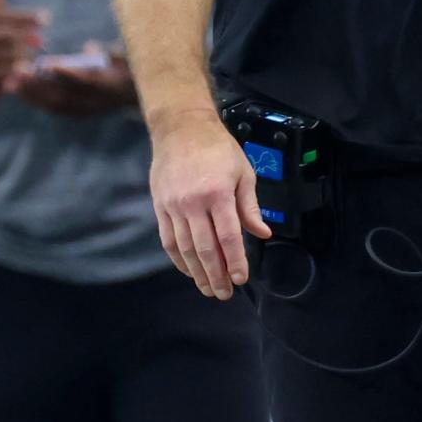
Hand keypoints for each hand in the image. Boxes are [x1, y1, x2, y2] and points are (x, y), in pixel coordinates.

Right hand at [0, 0, 45, 105]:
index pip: (1, 17)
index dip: (26, 17)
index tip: (47, 18)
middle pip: (7, 37)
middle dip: (26, 38)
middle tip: (39, 41)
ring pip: (8, 58)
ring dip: (24, 57)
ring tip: (30, 58)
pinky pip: (4, 77)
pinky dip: (16, 75)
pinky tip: (26, 73)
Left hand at [12, 43, 138, 116]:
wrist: (134, 93)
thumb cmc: (125, 66)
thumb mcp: (122, 57)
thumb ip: (106, 54)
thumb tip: (89, 48)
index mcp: (109, 87)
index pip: (85, 82)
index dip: (66, 74)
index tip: (47, 65)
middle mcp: (95, 103)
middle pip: (62, 95)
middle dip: (37, 83)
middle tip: (17, 70)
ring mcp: (85, 110)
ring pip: (54, 104)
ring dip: (31, 93)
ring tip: (12, 82)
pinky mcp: (77, 114)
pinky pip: (53, 108)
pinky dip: (36, 99)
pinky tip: (21, 90)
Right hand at [149, 110, 270, 299]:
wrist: (181, 129)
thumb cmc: (218, 148)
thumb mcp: (243, 172)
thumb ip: (250, 206)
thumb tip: (262, 234)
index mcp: (218, 193)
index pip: (228, 236)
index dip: (235, 261)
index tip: (241, 278)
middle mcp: (193, 203)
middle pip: (205, 249)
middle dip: (216, 275)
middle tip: (225, 293)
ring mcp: (173, 207)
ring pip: (185, 249)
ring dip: (197, 273)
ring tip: (208, 288)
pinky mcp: (160, 207)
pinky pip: (168, 241)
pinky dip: (178, 260)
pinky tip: (189, 270)